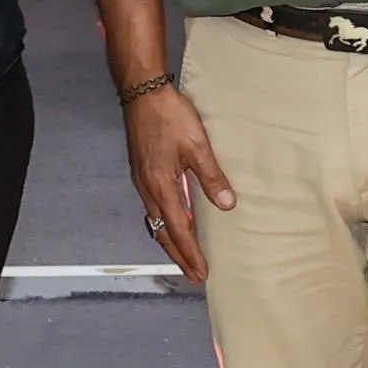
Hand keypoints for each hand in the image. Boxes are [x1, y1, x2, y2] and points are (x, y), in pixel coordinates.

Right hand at [125, 81, 234, 279]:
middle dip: (179, 255)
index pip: (178, 230)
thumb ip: (211, 177)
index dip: (190, 253)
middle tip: (193, 274)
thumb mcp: (197, 146)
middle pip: (163, 232)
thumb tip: (226, 204)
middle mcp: (147, 188)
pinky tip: (176, 219)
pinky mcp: (142, 171)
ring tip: (186, 253)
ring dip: (171, 239)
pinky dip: (165, 221)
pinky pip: (153, 206)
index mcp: (161, 186)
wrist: (142, 92)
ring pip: (156, 221)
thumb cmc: (169, 116)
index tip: (201, 272)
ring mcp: (142, 180)